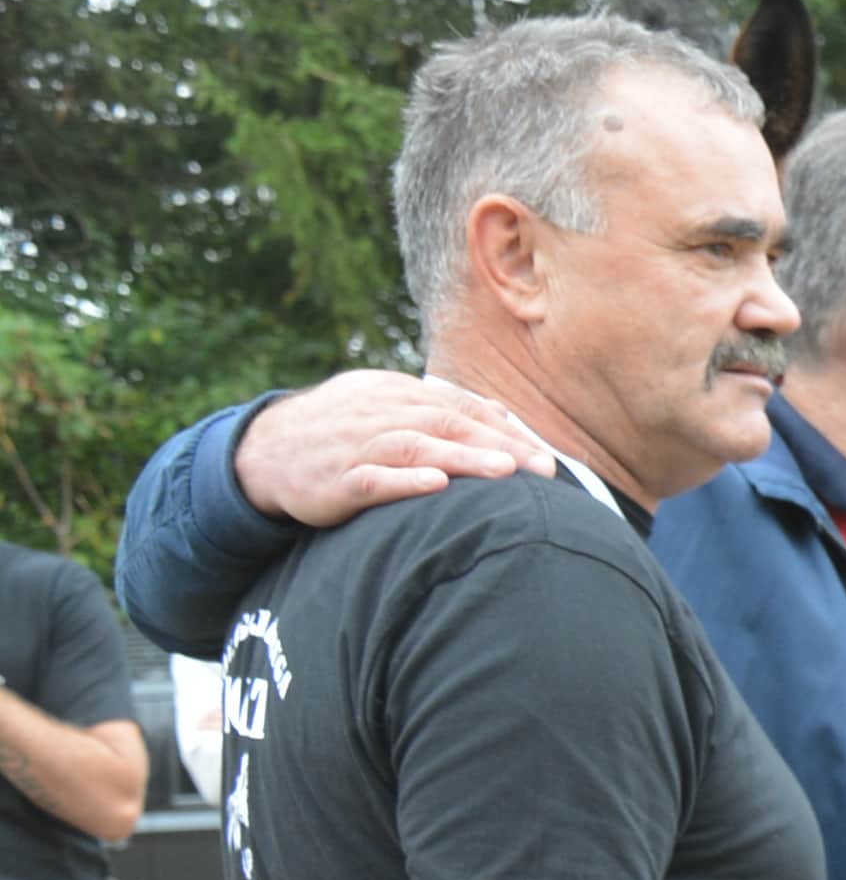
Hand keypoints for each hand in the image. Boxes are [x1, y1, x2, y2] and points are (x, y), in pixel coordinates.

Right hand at [236, 372, 554, 528]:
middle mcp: (380, 414)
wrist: (265, 450)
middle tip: (543, 469)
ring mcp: (356, 446)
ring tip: (504, 470)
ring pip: (415, 447)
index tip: (546, 457)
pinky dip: (403, 480)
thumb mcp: (387, 406)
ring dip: (462, 458)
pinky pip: (371, 478)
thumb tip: (502, 415)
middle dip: (498, 445)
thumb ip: (443, 410)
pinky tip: (435, 485)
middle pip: (447, 424)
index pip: (460, 408)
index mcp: (396, 394)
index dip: (505, 430)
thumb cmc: (342, 431)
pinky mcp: (334, 480)